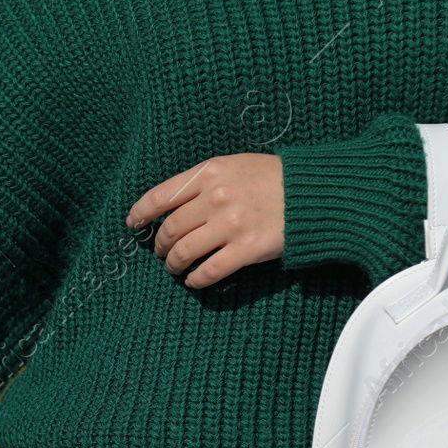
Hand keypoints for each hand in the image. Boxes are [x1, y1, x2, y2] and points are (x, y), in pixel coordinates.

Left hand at [124, 153, 284, 287]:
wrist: (313, 193)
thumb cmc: (274, 178)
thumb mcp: (235, 165)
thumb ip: (204, 181)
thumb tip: (173, 204)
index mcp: (209, 173)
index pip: (161, 196)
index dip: (141, 213)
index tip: (133, 223)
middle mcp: (215, 198)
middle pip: (170, 229)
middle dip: (161, 245)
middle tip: (163, 252)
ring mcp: (231, 225)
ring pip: (184, 252)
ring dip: (174, 265)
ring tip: (176, 268)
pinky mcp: (247, 250)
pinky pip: (209, 271)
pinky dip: (196, 280)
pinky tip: (194, 282)